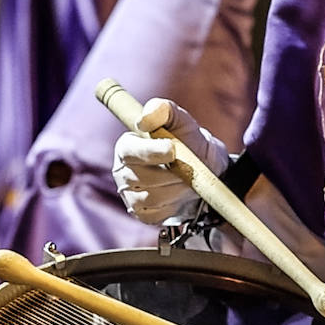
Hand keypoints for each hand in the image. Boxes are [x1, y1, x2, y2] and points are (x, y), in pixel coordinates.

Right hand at [112, 98, 229, 223]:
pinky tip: (179, 193)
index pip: (129, 151)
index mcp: (126, 146)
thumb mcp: (179, 119)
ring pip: (152, 196)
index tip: (172, 150)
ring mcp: (129, 195)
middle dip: (171, 173)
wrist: (202, 168)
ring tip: (187, 179)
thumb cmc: (187, 140)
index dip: (150, 152)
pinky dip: (174, 204)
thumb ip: (163, 110)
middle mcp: (122, 171)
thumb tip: (144, 118)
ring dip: (176, 189)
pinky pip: (157, 213)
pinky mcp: (141, 213)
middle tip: (189, 167)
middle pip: (142, 177)